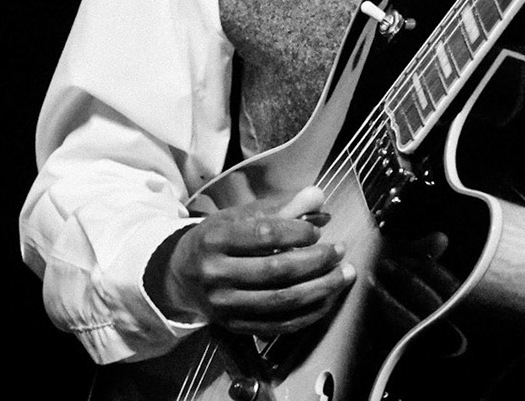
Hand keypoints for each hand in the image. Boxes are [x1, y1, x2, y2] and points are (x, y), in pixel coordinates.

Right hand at [162, 185, 353, 335]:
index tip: (317, 230)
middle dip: (317, 260)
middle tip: (339, 250)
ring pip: (282, 301)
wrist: (181, 275)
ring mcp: (226, 306)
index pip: (263, 235)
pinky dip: (309, 312)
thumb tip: (317, 197)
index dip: (297, 232)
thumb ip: (280, 207)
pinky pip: (280, 325)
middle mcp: (217, 275)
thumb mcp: (238, 216)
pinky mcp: (236, 327)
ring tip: (343, 274)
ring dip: (321, 288)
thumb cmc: (216, 240)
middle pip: (276, 271)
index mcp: (215, 240)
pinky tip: (327, 298)